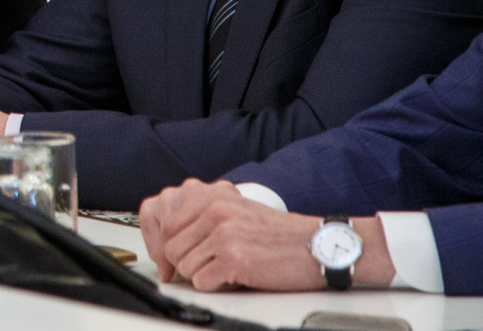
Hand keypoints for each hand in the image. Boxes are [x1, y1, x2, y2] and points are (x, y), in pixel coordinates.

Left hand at [139, 179, 394, 290]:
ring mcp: (223, 234)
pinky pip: (202, 282)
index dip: (170, 246)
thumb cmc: (279, 234)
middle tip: (207, 268)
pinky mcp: (233, 259)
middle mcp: (214, 211)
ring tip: (228, 269)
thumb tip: (171, 239)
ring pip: (184, 267)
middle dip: (186, 264)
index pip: (166, 223)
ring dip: (204, 275)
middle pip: (171, 248)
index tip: (177, 258)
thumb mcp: (237, 211)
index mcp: (212, 197)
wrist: (316, 246)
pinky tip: (236, 277)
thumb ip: (204, 217)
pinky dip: (217, 286)